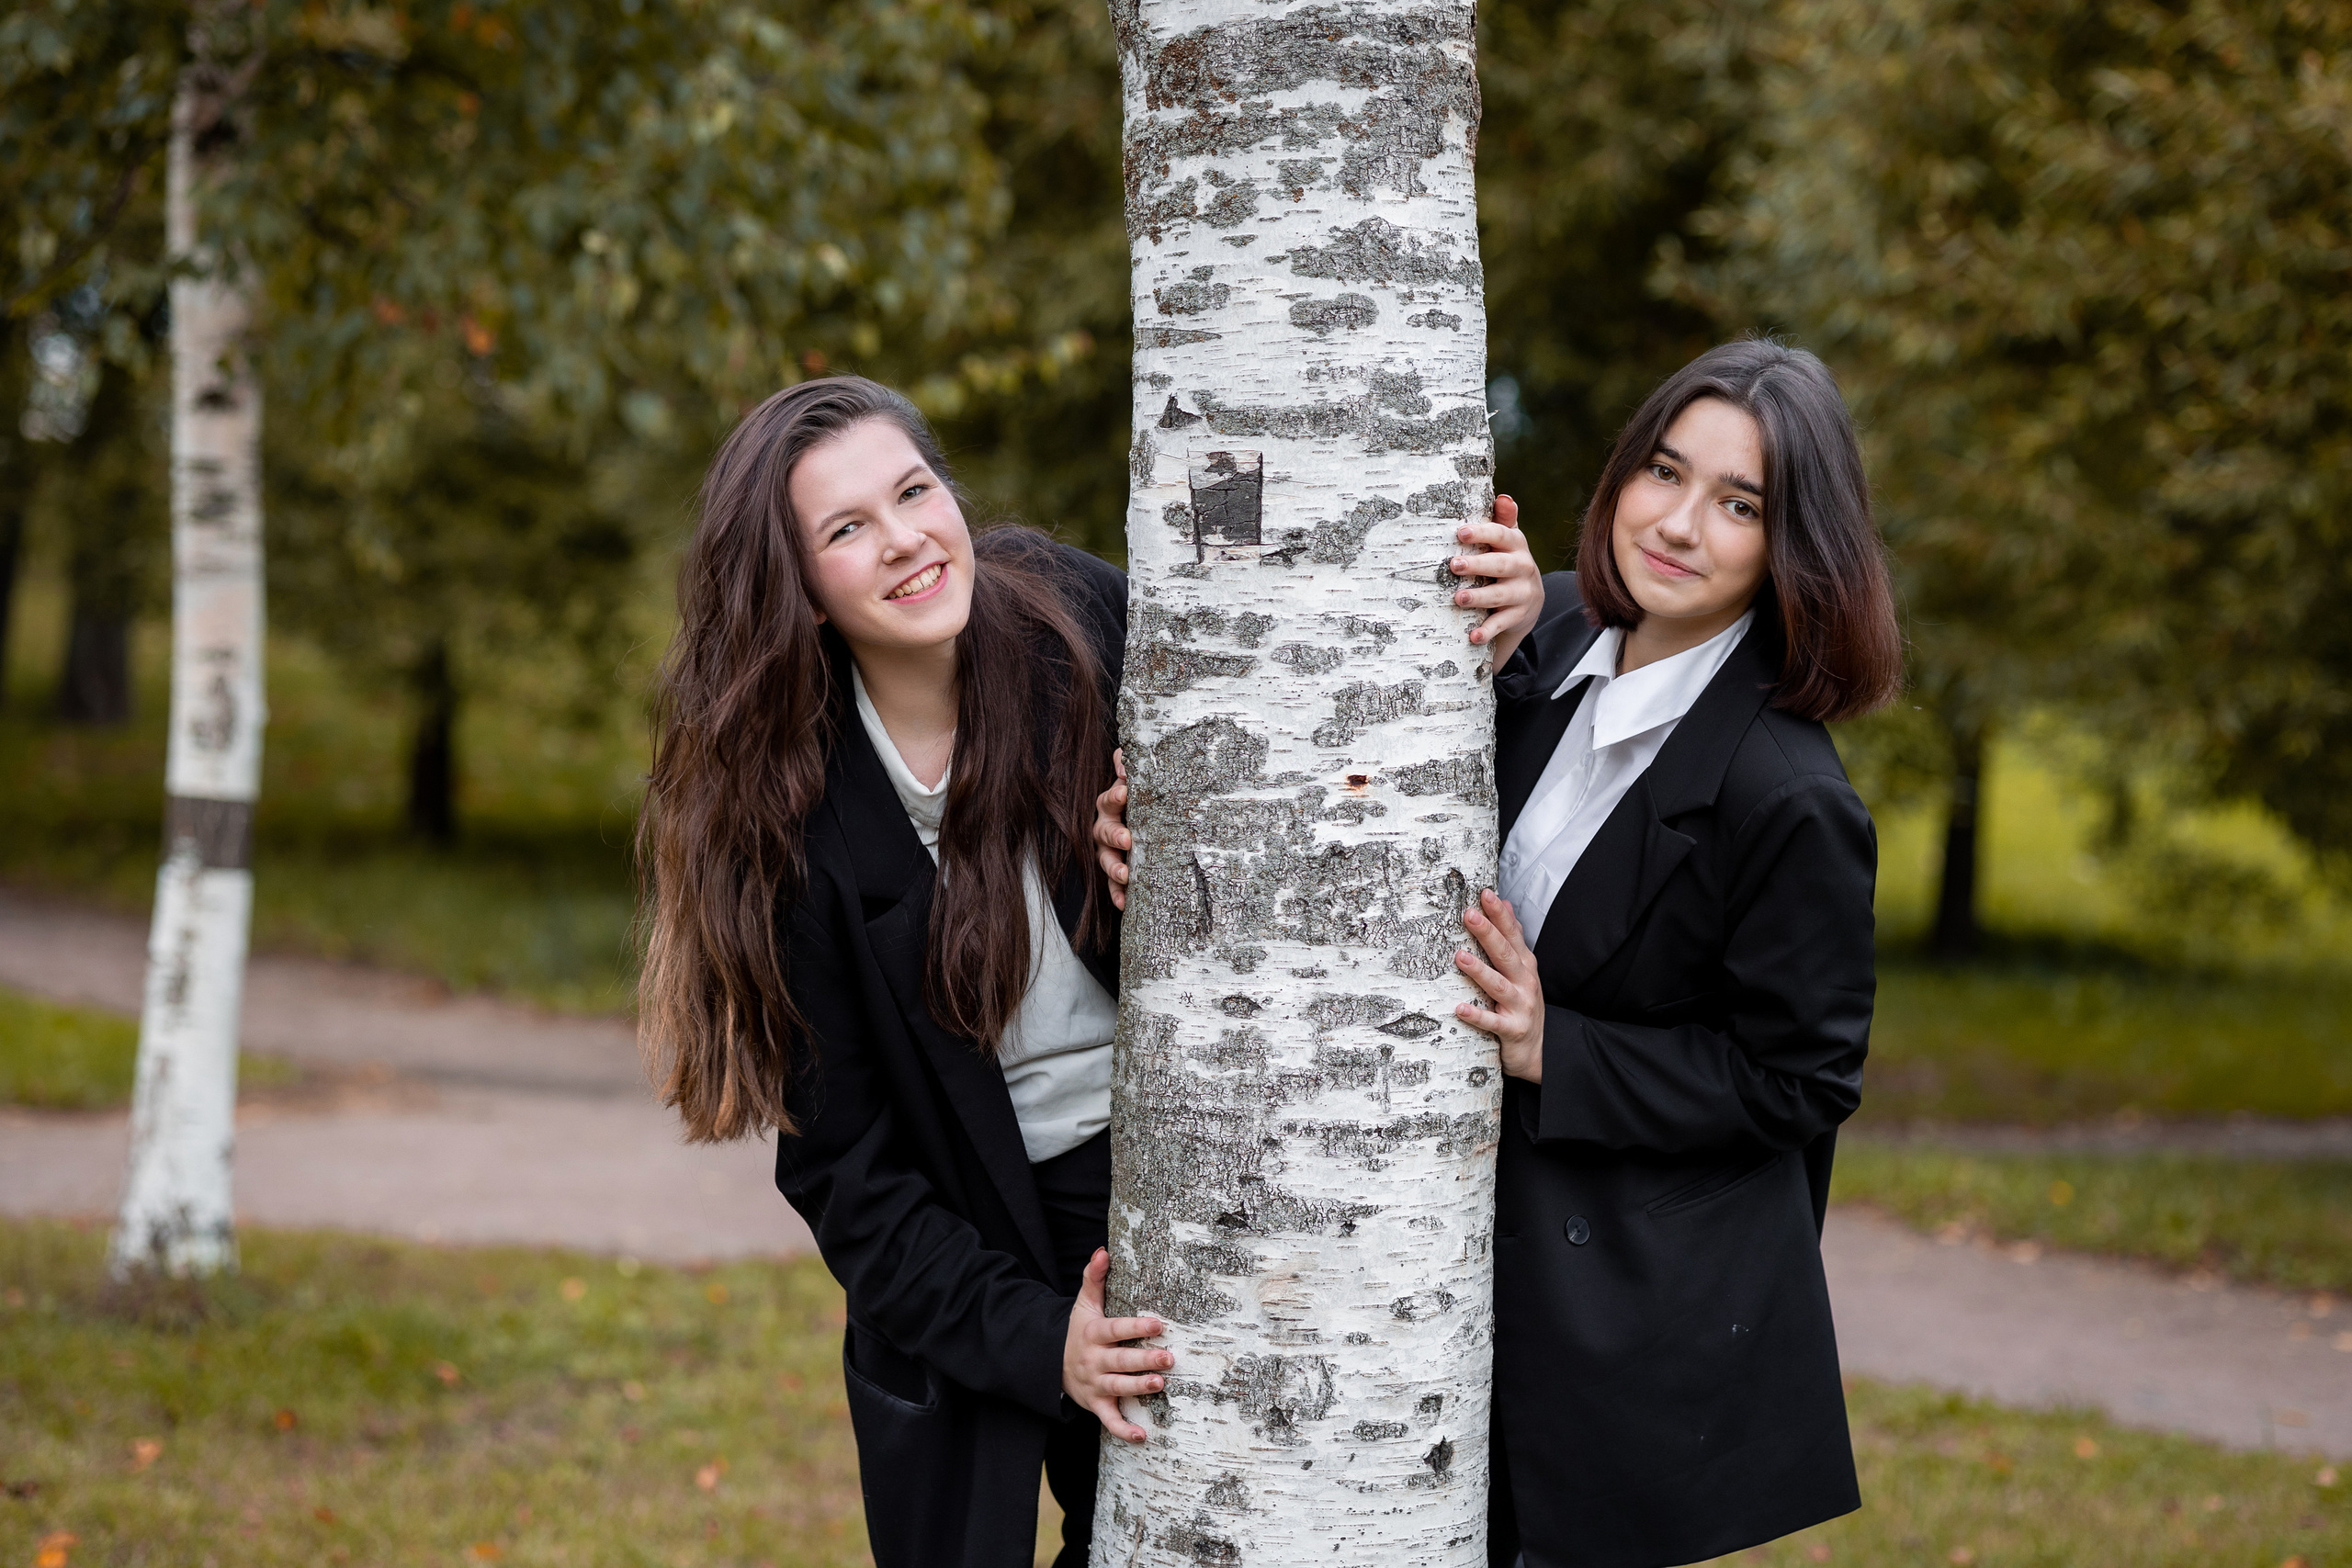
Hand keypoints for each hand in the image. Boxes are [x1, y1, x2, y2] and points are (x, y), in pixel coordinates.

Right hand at [1064, 1247, 1170, 1441]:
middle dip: (1144, 1360)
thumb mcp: (1083, 1304)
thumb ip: (1094, 1278)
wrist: (1051, 1363)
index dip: (1136, 1327)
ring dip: (1138, 1388)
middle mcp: (1094, 1361)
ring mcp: (1095, 1385)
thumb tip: (1103, 1250)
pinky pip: (1109, 1420)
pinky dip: (1124, 1430)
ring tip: (1159, 1385)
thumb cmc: (1079, 1330)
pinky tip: (1143, 1435)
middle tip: (1169, 1358)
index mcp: (1093, 1334)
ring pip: (1117, 1388)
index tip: (1158, 1324)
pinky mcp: (1096, 1405)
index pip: (1116, 1329)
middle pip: (1120, 1361)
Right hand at [1094, 749, 1131, 911]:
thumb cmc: (1140, 798)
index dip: (1115, 796)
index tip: (1125, 793)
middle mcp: (1105, 828)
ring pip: (1106, 860)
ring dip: (1113, 868)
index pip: (1108, 800)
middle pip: (1103, 831)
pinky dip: (1117, 894)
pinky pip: (1113, 886)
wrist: (1144, 818)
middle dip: (1114, 835)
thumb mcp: (1136, 778)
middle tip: (1127, 838)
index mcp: (1110, 806)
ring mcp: (1109, 852)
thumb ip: (1127, 763)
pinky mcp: (1117, 872)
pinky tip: (1124, 903)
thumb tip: (1124, 761)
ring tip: (1125, 875)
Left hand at [1451, 494, 1543, 669]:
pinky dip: (1487, 631)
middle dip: (1477, 565)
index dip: (1482, 533)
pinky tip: (1473, 636)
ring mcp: (1522, 594)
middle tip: (1453, 565)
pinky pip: (1501, 624)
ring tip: (1458, 598)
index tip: (1461, 533)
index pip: (1502, 535)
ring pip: (1500, 596)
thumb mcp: (1508, 541)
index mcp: (1516, 545)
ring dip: (1479, 597)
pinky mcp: (1517, 616)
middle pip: (1500, 565)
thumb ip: (1503, 520)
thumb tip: (1504, 497)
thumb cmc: (1506, 561)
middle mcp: (1522, 568)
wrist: (1528, 601)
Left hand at [1454, 888, 1543, 1082]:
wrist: (1539, 1048)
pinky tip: (1460, 1008)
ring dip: (1480, 971)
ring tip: (1460, 957)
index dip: (1500, 914)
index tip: (1485, 894)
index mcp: (1525, 965)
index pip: (1513, 934)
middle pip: (1506, 954)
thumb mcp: (1523, 969)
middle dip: (1488, 934)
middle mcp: (1525, 982)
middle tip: (1470, 915)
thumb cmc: (1523, 1003)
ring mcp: (1520, 1006)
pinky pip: (1493, 1022)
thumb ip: (1514, 938)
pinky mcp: (1512, 1029)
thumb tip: (1507, 904)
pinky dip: (1477, 1015)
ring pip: (1499, 986)